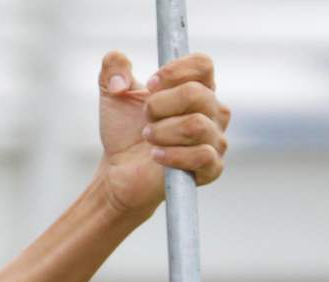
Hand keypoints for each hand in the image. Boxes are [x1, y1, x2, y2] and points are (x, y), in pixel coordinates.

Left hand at [94, 51, 231, 217]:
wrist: (119, 170)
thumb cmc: (126, 130)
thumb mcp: (112, 93)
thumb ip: (113, 67)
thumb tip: (119, 70)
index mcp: (198, 87)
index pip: (202, 64)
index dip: (174, 71)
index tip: (149, 85)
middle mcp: (214, 110)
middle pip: (196, 93)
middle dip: (159, 106)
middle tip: (146, 119)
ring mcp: (216, 139)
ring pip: (195, 125)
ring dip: (161, 132)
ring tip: (148, 138)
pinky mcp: (211, 168)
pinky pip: (201, 156)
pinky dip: (172, 155)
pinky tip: (156, 155)